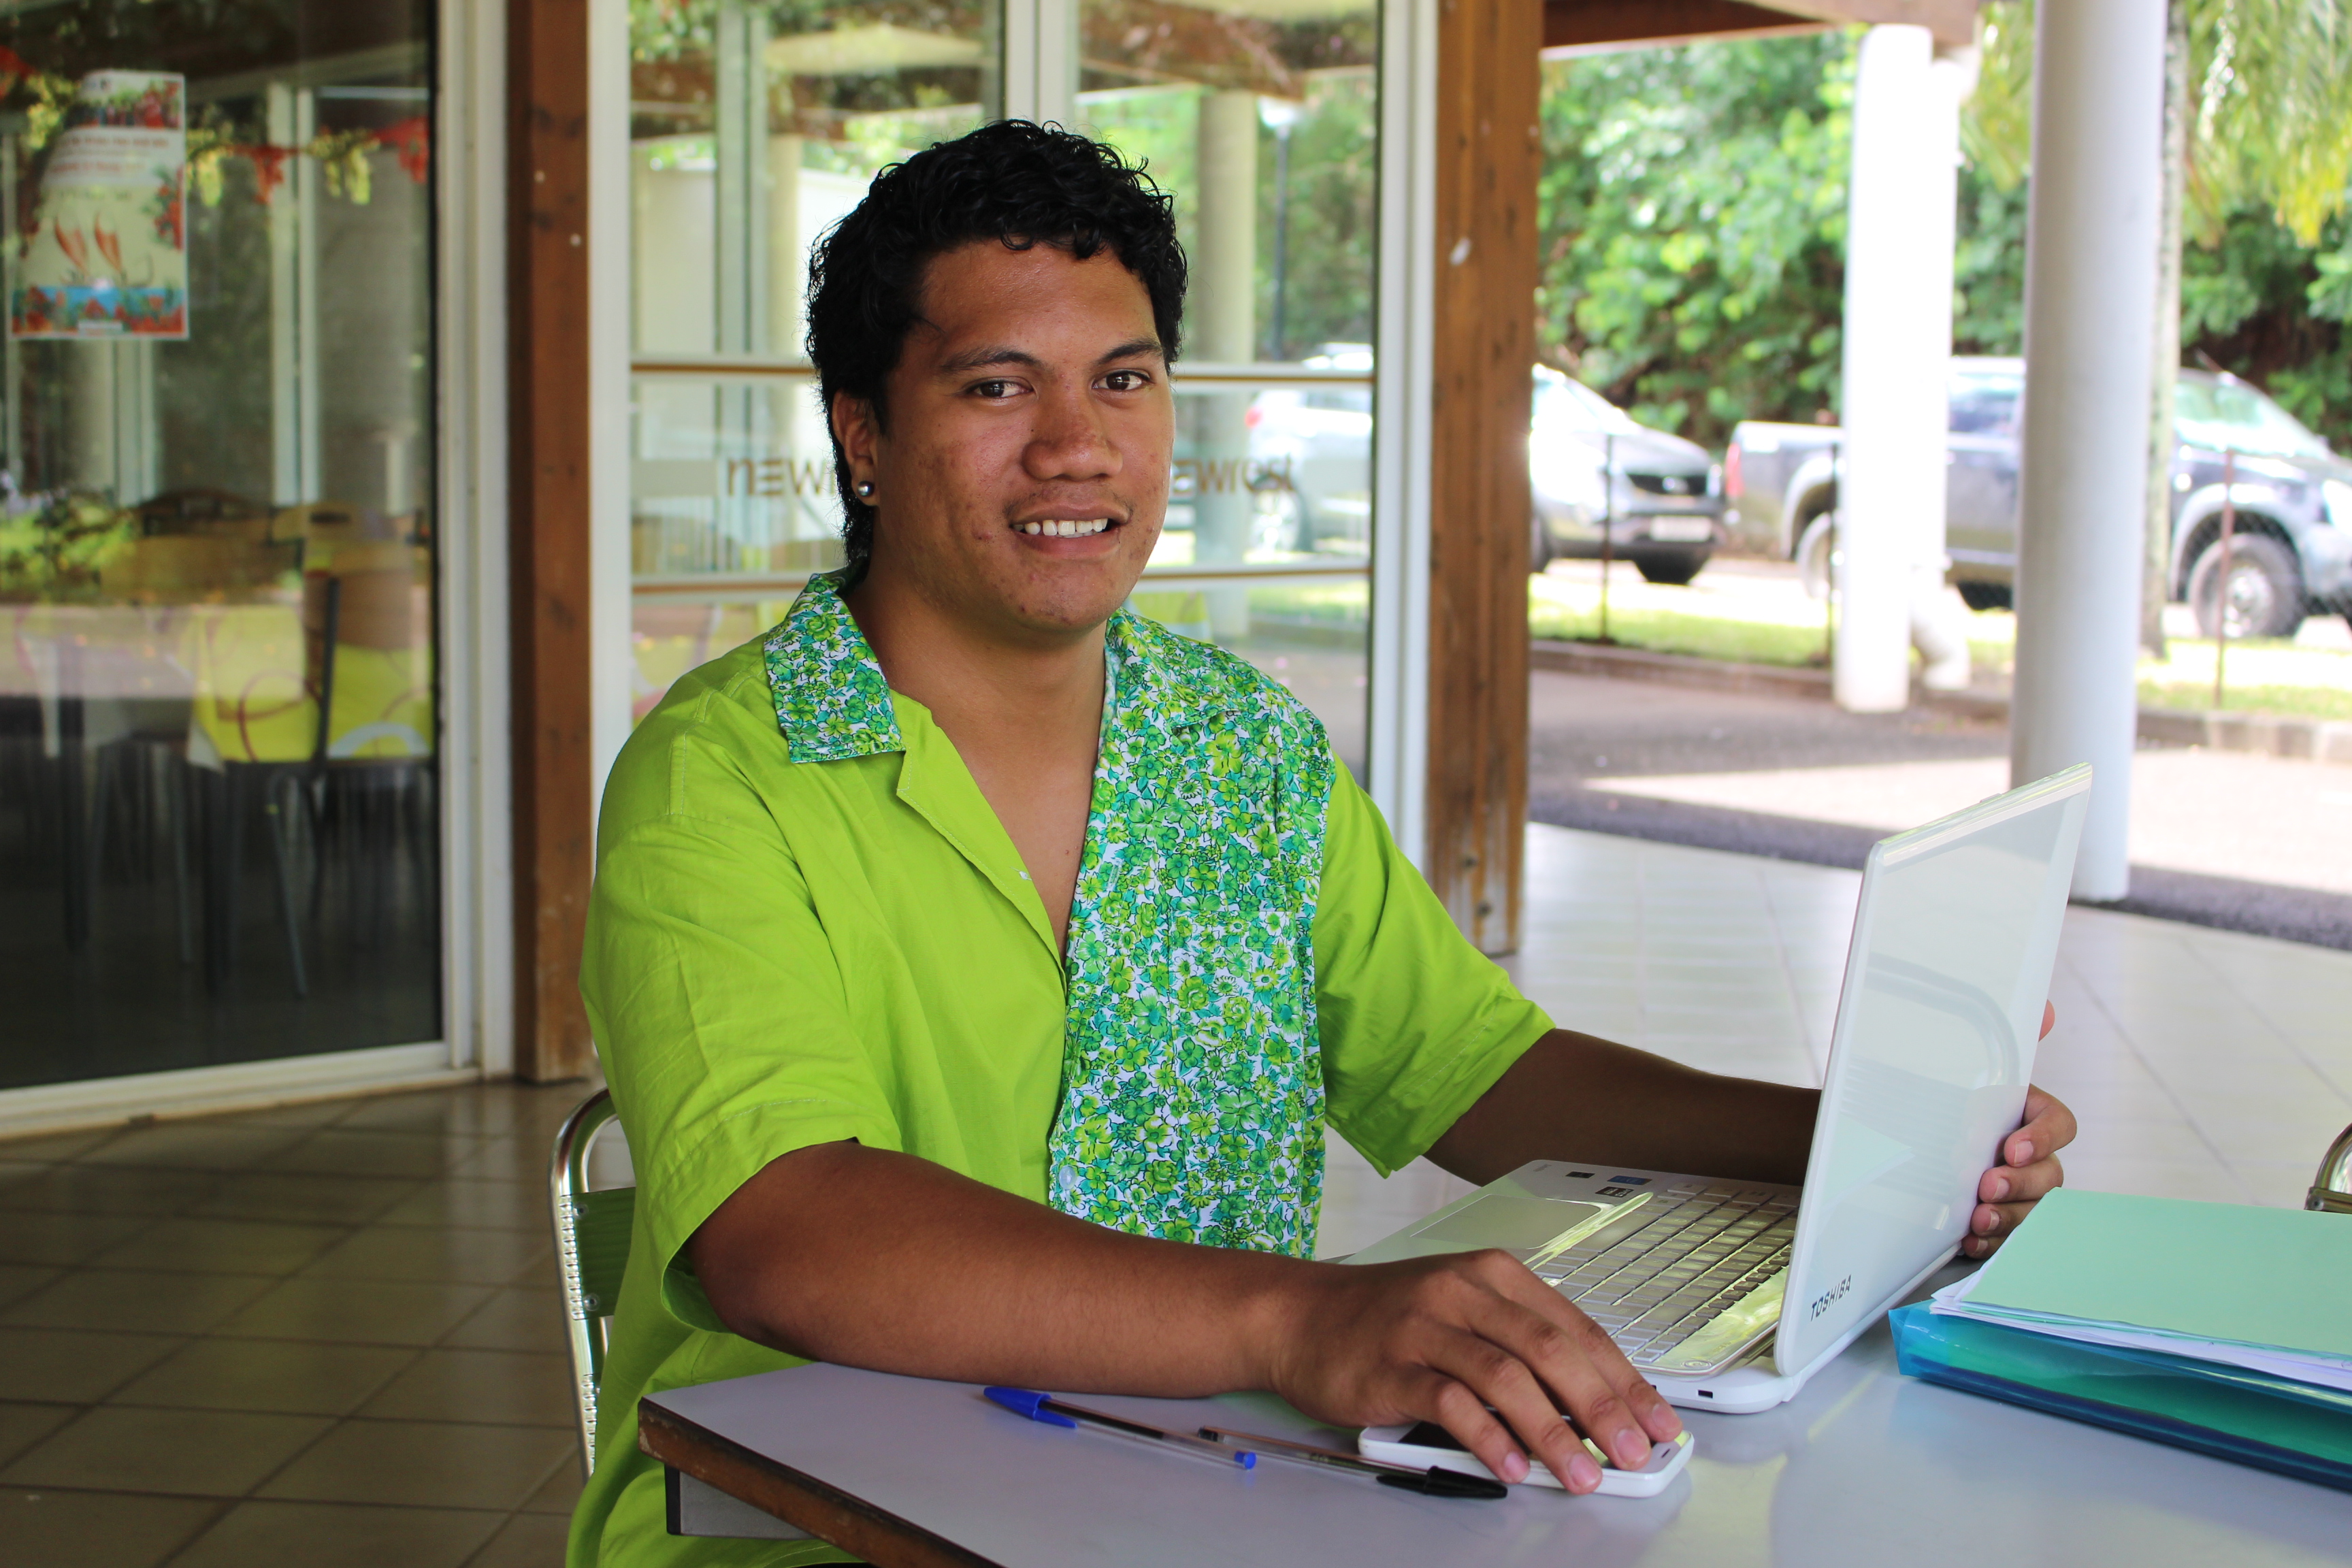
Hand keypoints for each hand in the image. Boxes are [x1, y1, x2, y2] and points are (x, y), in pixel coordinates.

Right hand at [1262, 1250, 1682, 1494]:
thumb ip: (1521, 1349)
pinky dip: (1486, 1437)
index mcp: (1494, 1275)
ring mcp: (1425, 1325)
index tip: (1657, 1424)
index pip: (1578, 1329)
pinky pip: (1449, 1402)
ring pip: (1506, 1376)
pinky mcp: (1390, 1364)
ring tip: (1579, 1474)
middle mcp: (1464, 1291)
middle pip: (1551, 1349)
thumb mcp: (1463, 1313)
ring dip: (1551, 1432)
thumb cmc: (1387, 1319)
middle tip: (1631, 1454)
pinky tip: (1510, 1467)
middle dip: (1602, 1407)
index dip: (1625, 1380)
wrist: (1298, 1315)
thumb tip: (1589, 1411)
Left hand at [1964, 1002, 2075, 1258]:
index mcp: (2027, 1115)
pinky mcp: (1994, 1224)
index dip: (2043, 1138)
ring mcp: (2015, 1193)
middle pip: (2051, 1176)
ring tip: (1976, 1218)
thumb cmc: (1940, 1101)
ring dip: (2007, 1217)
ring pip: (2032, 1211)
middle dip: (2022, 1184)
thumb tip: (2047, 1008)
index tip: (2012, 1148)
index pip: (2059, 1125)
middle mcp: (2030, 1157)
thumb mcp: (1962, 1068)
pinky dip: (1988, 1243)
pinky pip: (2004, 1241)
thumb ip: (2005, 1038)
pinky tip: (1968, 1240)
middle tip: (1986, 1184)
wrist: (1891, 1137)